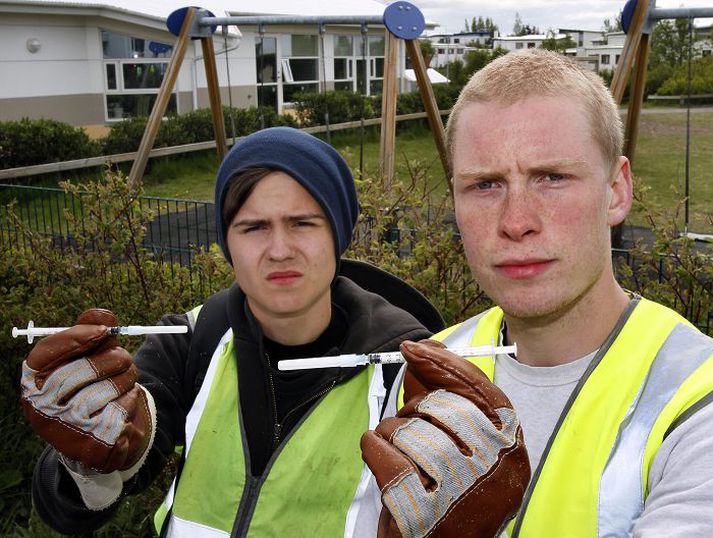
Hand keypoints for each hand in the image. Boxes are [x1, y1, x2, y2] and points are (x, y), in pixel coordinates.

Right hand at [20, 308, 154, 497]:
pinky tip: (123, 405)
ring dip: (127, 377)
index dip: (76, 337)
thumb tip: (102, 316)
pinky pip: (123, 406)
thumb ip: (92, 331)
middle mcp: (41, 407)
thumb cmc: (89, 386)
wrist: (98, 437)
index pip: (45, 353)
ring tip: (124, 380)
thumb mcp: (85, 357)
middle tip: (124, 358)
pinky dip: (131, 398)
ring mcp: (66, 428)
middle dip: (114, 357)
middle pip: (84, 368)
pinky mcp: (93, 443)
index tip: (103, 330)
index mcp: (32, 382)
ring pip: (109, 386)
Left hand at [361, 339, 529, 537]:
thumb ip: (443, 396)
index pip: (483, 393)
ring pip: (410, 431)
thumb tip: (423, 349)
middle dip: (412, 410)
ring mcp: (462, 495)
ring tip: (395, 449)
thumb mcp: (455, 443)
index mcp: (511, 452)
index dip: (446, 365)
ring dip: (390, 432)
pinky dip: (373, 448)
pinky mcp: (424, 514)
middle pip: (443, 408)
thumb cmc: (444, 492)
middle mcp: (496, 473)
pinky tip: (377, 453)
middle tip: (407, 427)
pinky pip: (387, 456)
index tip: (413, 348)